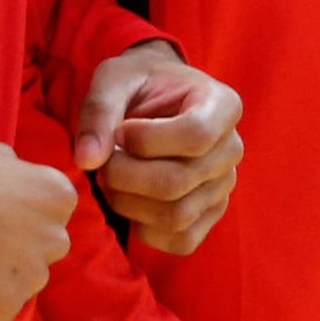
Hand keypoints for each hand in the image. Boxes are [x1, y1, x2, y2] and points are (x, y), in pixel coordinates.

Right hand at [0, 127, 75, 320]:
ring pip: (22, 281)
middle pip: (43, 246)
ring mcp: (30, 279)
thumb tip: (9, 169)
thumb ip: (6, 160)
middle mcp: (55, 239)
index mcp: (57, 195)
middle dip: (18, 244)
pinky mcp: (2, 311)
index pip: (52, 207)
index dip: (21, 207)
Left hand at [72, 40, 242, 255]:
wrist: (156, 101)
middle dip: (125, 176)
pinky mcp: (210, 214)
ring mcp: (224, 185)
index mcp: (222, 105)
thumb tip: (87, 161)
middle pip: (178, 182)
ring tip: (113, 178)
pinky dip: (146, 229)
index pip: (195, 136)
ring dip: (128, 203)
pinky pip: (181, 240)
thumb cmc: (138, 85)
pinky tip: (132, 201)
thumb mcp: (114, 80)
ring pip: (176, 216)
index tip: (120, 131)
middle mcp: (231, 148)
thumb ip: (98, 111)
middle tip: (104, 161)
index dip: (146, 141)